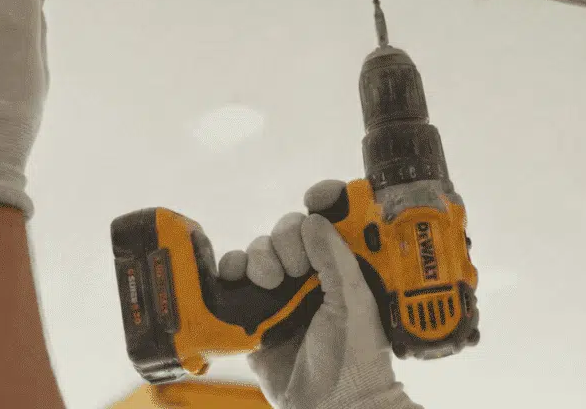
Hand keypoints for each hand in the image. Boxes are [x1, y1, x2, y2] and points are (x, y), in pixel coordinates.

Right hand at [218, 180, 421, 408]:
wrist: (330, 403)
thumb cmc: (354, 356)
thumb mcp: (353, 299)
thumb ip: (334, 256)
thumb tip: (312, 219)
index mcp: (343, 266)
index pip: (330, 219)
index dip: (324, 200)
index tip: (316, 196)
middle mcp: (313, 274)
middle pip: (288, 230)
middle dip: (287, 240)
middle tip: (294, 267)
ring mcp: (282, 292)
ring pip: (260, 250)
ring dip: (260, 257)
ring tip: (271, 283)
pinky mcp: (253, 311)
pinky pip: (234, 277)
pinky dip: (231, 271)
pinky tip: (238, 279)